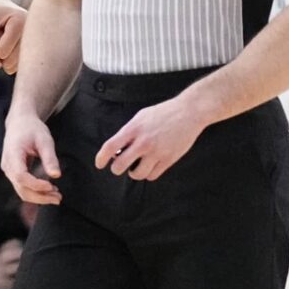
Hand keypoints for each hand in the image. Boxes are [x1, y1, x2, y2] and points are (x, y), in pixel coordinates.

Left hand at [0, 0, 25, 71]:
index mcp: (20, 22)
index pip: (2, 51)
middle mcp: (31, 33)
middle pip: (10, 61)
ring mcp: (33, 42)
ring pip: (13, 65)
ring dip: (2, 54)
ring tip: (2, 36)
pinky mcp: (31, 48)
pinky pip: (16, 65)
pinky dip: (7, 58)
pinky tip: (8, 42)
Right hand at [1, 109, 60, 204]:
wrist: (20, 123)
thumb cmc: (32, 129)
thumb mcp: (44, 140)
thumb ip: (50, 158)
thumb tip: (57, 175)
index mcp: (12, 153)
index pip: (21, 176)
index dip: (36, 185)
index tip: (52, 186)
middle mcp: (7, 165)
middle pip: (21, 188)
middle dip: (40, 197)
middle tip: (59, 198)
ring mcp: (8, 170)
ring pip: (21, 191)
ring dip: (39, 197)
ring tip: (56, 196)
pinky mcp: (13, 173)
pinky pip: (22, 187)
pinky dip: (35, 192)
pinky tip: (49, 191)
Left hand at [94, 95, 208, 181]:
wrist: (189, 112)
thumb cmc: (163, 113)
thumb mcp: (140, 117)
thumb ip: (128, 132)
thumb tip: (117, 149)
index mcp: (133, 128)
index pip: (110, 146)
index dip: (101, 158)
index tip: (99, 164)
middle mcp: (143, 142)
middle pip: (120, 165)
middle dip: (116, 169)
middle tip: (120, 166)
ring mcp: (156, 152)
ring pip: (137, 174)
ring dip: (134, 172)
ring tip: (137, 166)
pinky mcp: (169, 160)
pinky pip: (152, 176)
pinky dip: (149, 174)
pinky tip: (150, 166)